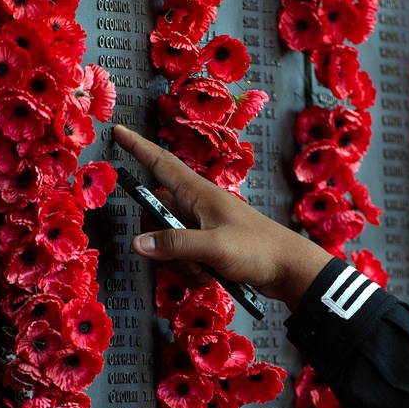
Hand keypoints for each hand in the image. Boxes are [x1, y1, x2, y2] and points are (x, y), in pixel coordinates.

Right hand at [113, 126, 332, 310]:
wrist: (290, 270)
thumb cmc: (258, 250)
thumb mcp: (213, 247)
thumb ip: (174, 245)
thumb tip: (137, 243)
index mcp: (199, 194)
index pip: (161, 165)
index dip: (138, 148)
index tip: (118, 131)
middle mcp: (198, 207)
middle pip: (159, 215)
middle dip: (164, 242)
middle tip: (189, 255)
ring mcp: (204, 228)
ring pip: (170, 242)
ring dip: (181, 262)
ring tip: (206, 268)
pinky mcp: (210, 247)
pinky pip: (185, 258)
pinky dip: (193, 271)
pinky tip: (211, 276)